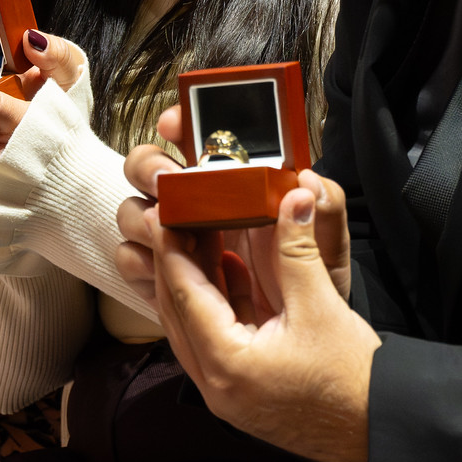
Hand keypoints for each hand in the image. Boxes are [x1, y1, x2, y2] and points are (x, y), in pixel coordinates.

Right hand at [113, 106, 349, 310]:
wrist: (300, 338)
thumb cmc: (312, 281)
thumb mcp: (329, 247)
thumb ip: (327, 211)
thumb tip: (308, 182)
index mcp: (235, 180)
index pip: (197, 136)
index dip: (180, 123)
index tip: (174, 125)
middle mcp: (197, 203)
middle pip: (147, 168)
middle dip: (148, 167)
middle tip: (165, 182)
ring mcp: (174, 239)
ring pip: (132, 213)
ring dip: (141, 219)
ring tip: (166, 235)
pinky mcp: (161, 277)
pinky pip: (132, 262)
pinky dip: (141, 265)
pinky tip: (166, 275)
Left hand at [115, 138, 370, 461]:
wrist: (379, 429)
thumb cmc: (352, 379)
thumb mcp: (321, 306)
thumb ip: (297, 250)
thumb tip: (294, 199)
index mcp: (227, 363)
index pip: (184, 295)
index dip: (173, 250)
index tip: (166, 213)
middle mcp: (215, 384)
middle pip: (178, 312)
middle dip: (177, 263)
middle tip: (178, 218)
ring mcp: (226, 392)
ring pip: (193, 326)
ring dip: (197, 282)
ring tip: (201, 235)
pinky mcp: (241, 391)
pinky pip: (214, 339)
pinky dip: (217, 303)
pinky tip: (229, 269)